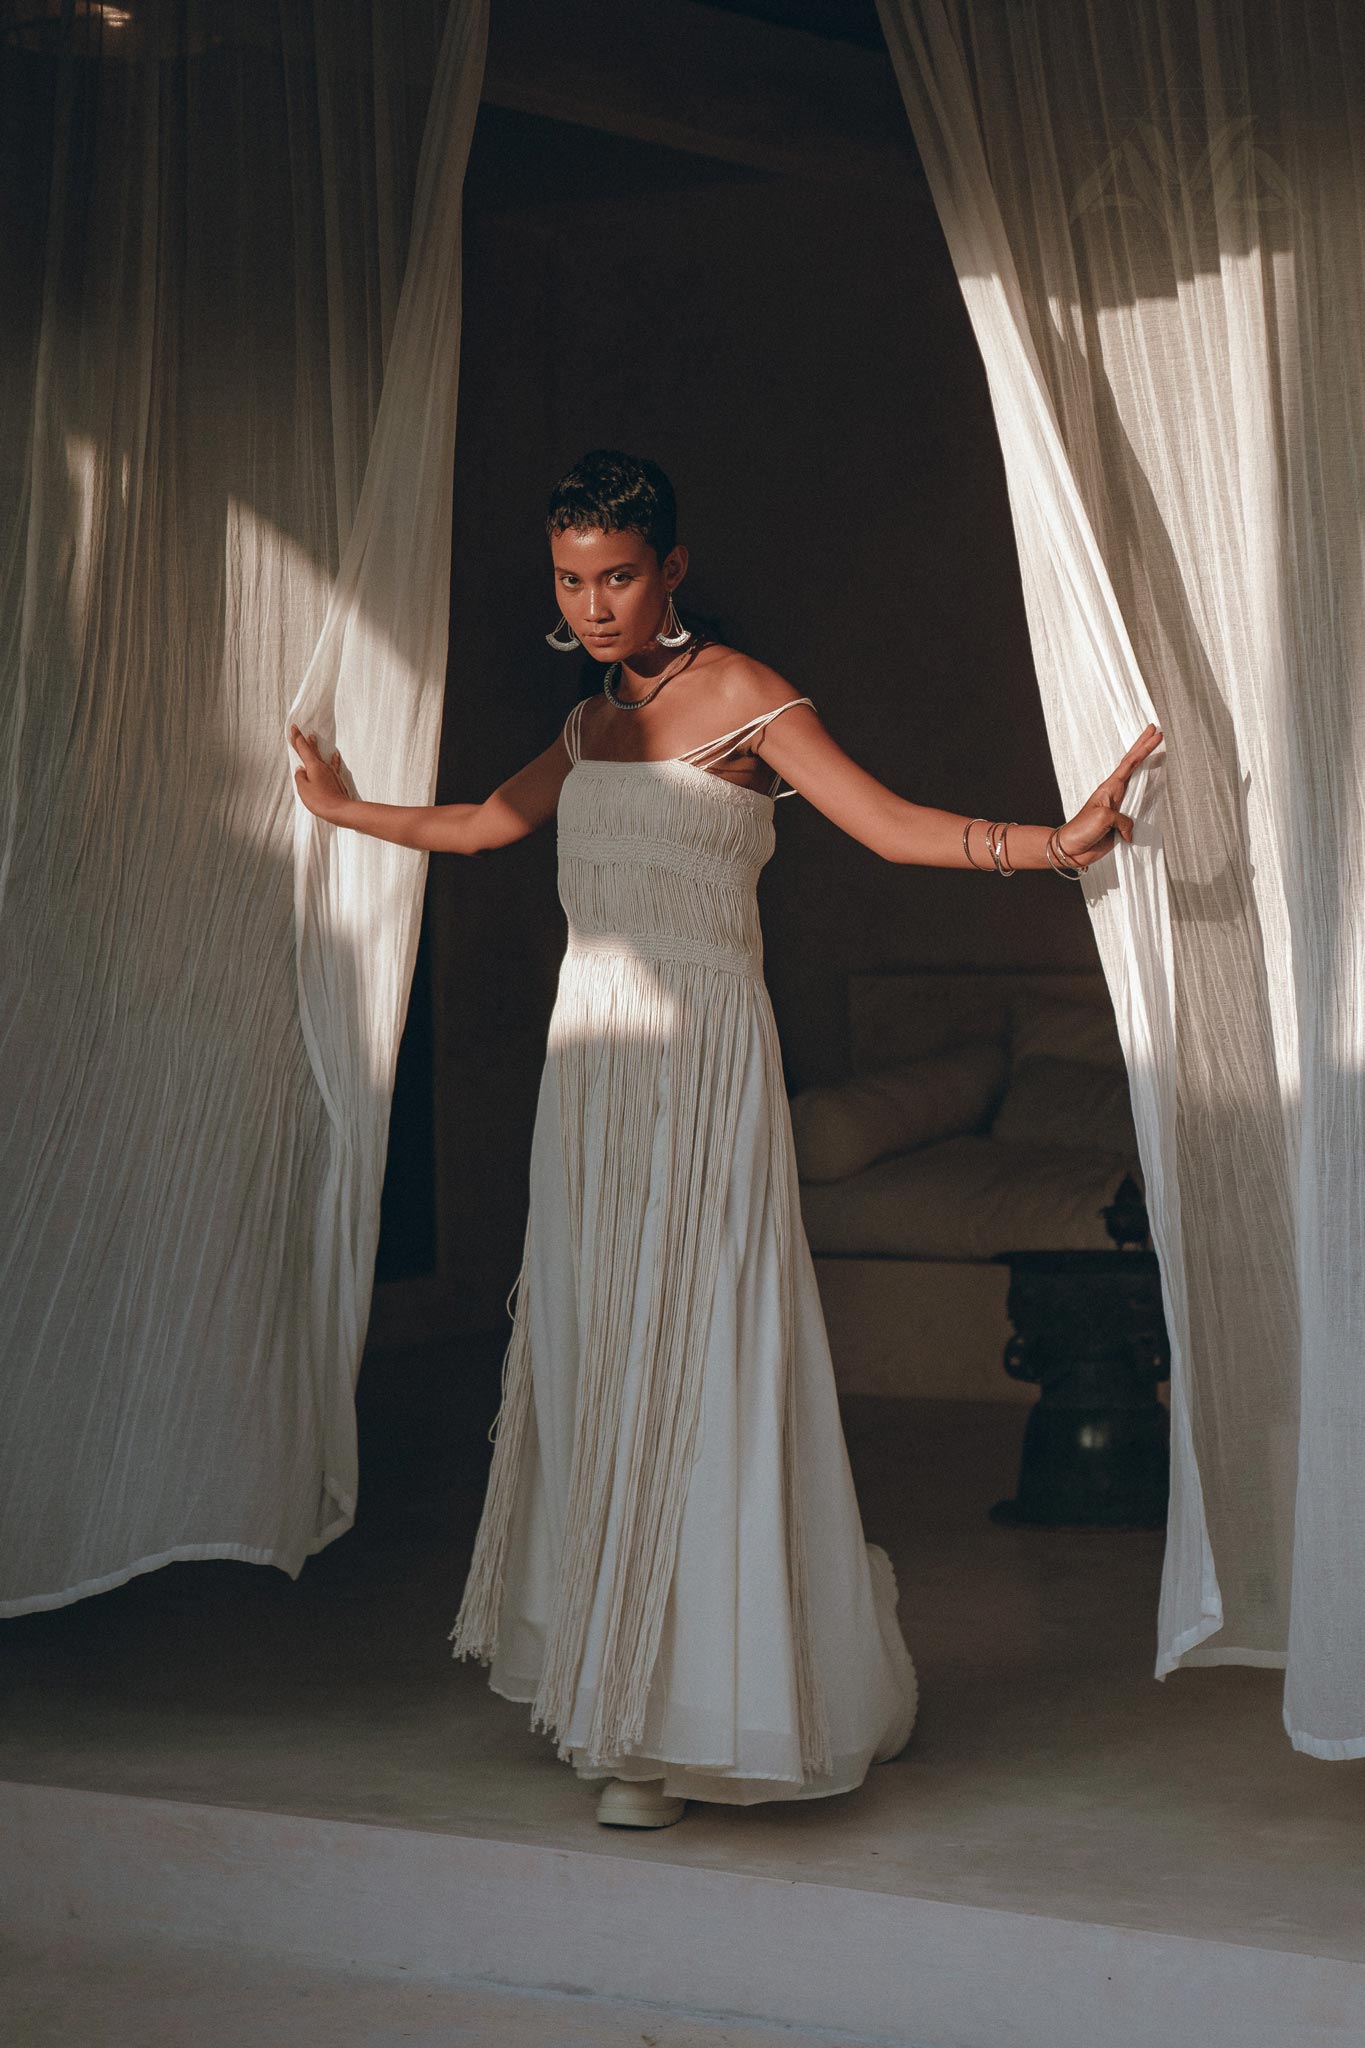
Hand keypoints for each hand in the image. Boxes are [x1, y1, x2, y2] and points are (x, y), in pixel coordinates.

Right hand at [289, 723, 349, 819]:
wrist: (340, 810)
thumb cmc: (320, 801)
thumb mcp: (303, 789)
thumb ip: (300, 777)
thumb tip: (301, 770)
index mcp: (313, 766)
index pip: (302, 748)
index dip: (297, 738)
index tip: (294, 727)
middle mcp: (323, 766)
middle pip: (311, 750)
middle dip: (304, 741)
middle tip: (300, 732)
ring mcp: (331, 772)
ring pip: (320, 756)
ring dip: (315, 747)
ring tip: (313, 737)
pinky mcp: (336, 779)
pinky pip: (334, 765)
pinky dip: (333, 759)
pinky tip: (335, 754)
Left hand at [1057, 723, 1162, 867]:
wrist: (1071, 848)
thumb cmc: (1082, 829)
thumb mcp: (1104, 818)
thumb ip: (1124, 819)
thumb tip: (1131, 829)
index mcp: (1109, 788)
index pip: (1130, 763)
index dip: (1143, 748)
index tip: (1155, 734)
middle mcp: (1115, 793)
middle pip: (1133, 764)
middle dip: (1144, 747)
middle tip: (1156, 731)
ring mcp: (1119, 806)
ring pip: (1139, 783)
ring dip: (1149, 768)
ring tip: (1159, 755)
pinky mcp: (1121, 821)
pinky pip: (1140, 806)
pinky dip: (1149, 796)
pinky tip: (1155, 790)